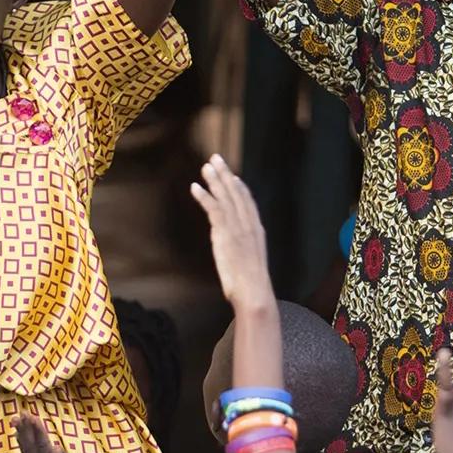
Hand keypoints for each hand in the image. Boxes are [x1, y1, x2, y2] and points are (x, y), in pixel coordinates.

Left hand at [13, 416, 84, 452]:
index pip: (40, 445)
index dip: (36, 430)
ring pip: (25, 448)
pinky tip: (19, 435)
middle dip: (26, 428)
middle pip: (29, 444)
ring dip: (21, 432)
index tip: (32, 416)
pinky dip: (22, 442)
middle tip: (22, 412)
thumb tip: (55, 447)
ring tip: (16, 419)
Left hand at [190, 156, 276, 317]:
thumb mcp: (250, 262)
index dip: (239, 187)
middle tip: (216, 159)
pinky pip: (214, 209)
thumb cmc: (250, 285)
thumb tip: (236, 247)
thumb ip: (244, 249)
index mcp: (257, 230)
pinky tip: (195, 187)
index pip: (248, 202)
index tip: (232, 175)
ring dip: (215, 180)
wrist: (254, 293)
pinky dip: (205, 196)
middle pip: (237, 193)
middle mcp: (249, 225)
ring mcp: (238, 228)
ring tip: (206, 166)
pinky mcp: (226, 234)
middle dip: (226, 175)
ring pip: (226, 197)